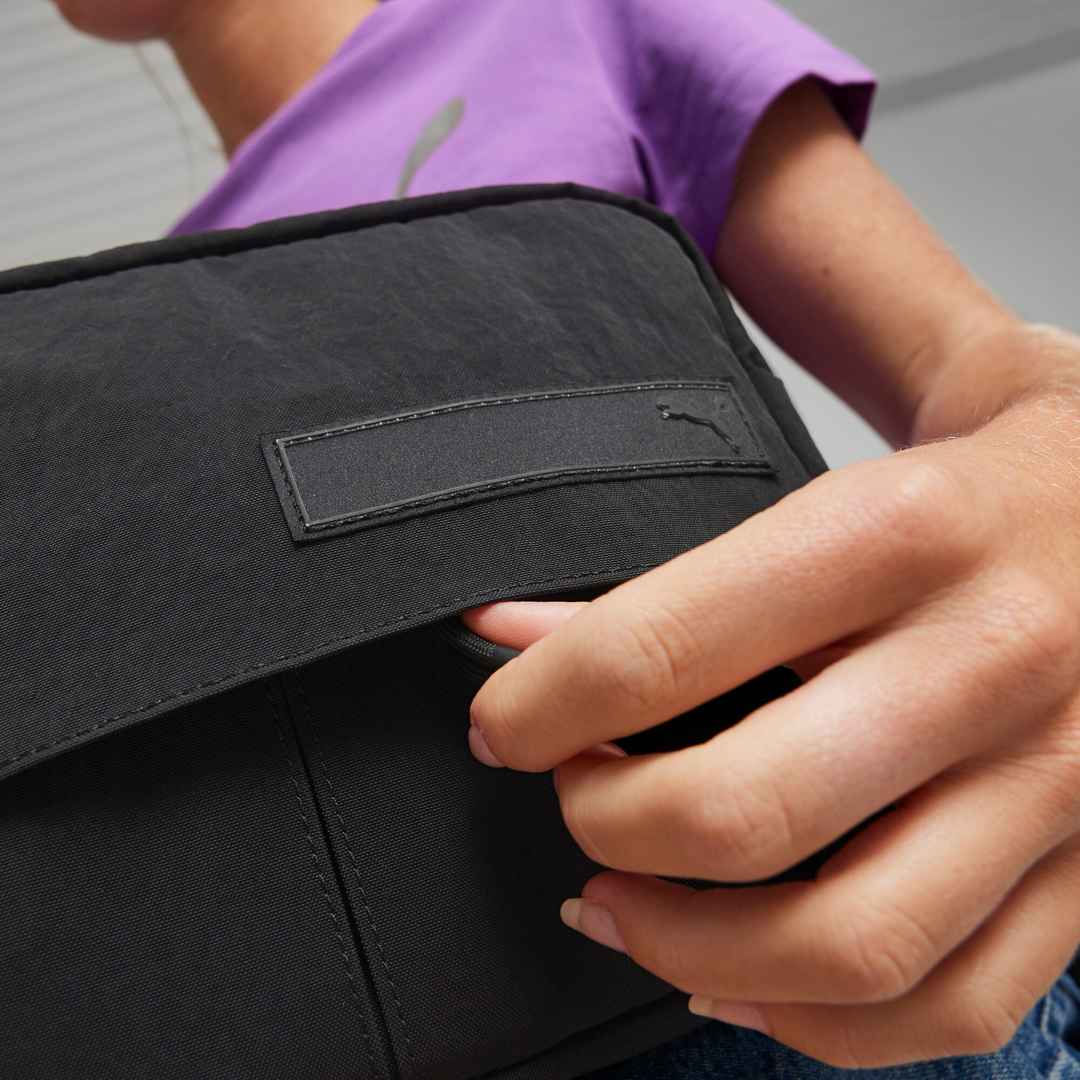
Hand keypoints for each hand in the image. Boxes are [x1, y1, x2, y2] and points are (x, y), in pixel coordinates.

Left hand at [465, 369, 1079, 1068]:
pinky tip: (735, 977)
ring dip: (686, 946)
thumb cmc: (1005, 472)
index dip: (544, 701)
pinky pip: (951, 1001)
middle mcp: (991, 662)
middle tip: (570, 794)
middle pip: (743, 812)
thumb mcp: (888, 406)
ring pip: (847, 943)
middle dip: (605, 822)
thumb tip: (522, 615)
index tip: (505, 720)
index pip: (667, 646)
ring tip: (614, 902)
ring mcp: (1056, 783)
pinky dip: (818, 1023)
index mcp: (908, 532)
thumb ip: (701, 490)